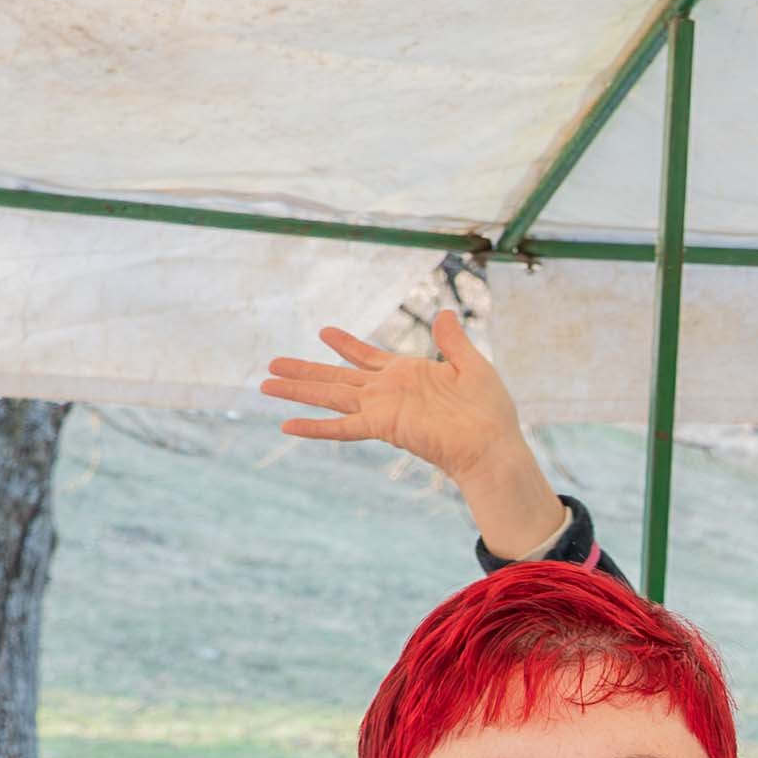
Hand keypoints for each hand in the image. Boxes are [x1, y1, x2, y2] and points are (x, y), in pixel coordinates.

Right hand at [260, 308, 560, 556]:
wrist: (493, 444)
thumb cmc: (489, 410)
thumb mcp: (472, 365)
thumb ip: (452, 341)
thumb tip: (444, 313)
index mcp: (407, 373)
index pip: (367, 356)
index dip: (345, 344)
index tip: (323, 331)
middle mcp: (387, 390)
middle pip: (336, 376)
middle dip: (304, 370)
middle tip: (271, 362)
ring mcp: (382, 408)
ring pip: (331, 396)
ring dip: (299, 390)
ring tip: (265, 384)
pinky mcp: (383, 426)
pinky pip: (342, 426)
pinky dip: (315, 426)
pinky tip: (287, 425)